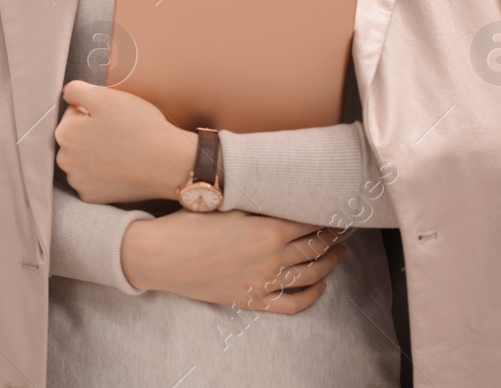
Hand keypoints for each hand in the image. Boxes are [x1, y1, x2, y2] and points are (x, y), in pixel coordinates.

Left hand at [55, 80, 196, 203]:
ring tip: (121, 150)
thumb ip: (76, 90)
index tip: (113, 117)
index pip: (73, 113)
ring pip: (83, 159)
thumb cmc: (139, 127)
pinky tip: (119, 168)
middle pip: (75, 138)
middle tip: (119, 133)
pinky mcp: (93, 197)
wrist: (169, 163)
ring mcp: (79, 182)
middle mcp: (64, 161)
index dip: (94, 111)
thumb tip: (66, 94)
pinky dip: (103, 174)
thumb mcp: (106, 97)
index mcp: (64, 134)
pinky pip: (92, 180)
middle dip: (91, 133)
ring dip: (96, 154)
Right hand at [120, 210, 347, 312]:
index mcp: (268, 229)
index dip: (324, 215)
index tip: (332, 209)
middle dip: (332, 237)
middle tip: (339, 229)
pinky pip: (292, 304)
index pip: (309, 221)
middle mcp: (272, 258)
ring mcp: (264, 282)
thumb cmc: (189, 224)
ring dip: (329, 263)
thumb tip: (282, 197)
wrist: (162, 255)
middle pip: (316, 247)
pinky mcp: (252, 300)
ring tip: (337, 253)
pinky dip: (311, 296)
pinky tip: (319, 285)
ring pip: (311, 274)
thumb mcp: (227, 205)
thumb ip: (259, 204)